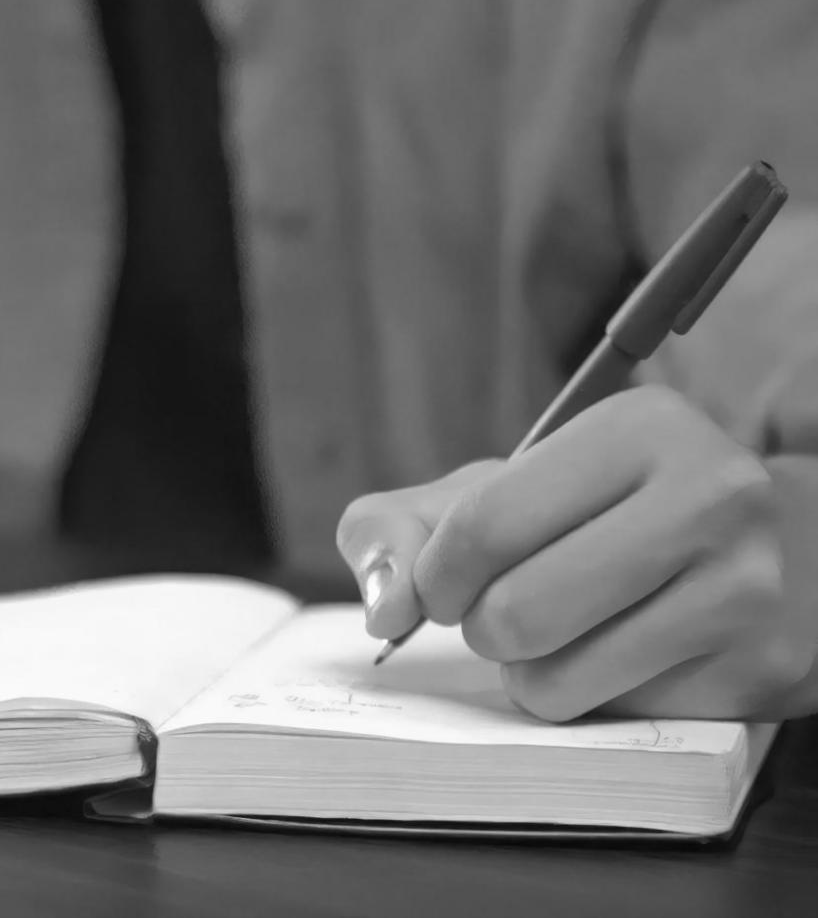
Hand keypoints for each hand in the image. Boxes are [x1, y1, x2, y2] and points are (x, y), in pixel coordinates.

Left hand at [336, 385, 817, 721]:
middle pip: (515, 613)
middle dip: (482, 629)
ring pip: (558, 681)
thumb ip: (400, 527)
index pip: (482, 525)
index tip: (444, 586)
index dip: (436, 576)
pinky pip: (616, 717)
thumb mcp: (498, 491)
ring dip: (531, 674)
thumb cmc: (595, 517)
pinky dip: (594, 698)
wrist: (760, 553)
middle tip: (506, 613)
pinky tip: (626, 656)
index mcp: (637, 427)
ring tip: (565, 634)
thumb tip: (385, 609)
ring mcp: (745, 587)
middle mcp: (709, 496)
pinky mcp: (760, 668)